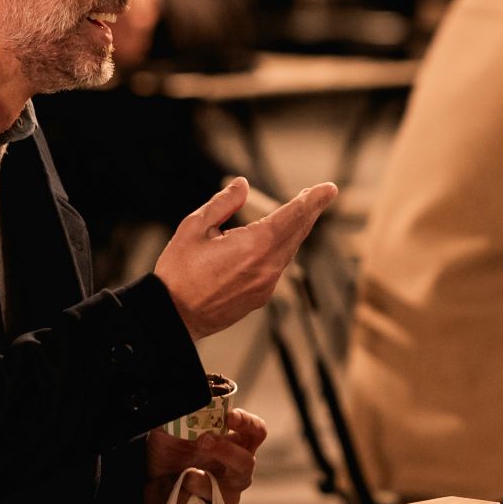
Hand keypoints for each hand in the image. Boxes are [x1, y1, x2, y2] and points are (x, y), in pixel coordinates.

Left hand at [143, 407, 268, 503]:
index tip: (230, 416)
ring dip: (203, 481)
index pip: (255, 432)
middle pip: (247, 462)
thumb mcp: (168, 428)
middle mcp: (234, 470)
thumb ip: (178, 411)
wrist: (147, 484)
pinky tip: (173, 491)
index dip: (247, 423)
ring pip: (225, 492)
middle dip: (226, 451)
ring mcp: (224, 495)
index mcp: (233, 444)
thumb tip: (181, 393)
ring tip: (186, 475)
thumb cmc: (168, 453)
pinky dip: (184, 498)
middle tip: (204, 440)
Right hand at [154, 176, 338, 338]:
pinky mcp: (260, 297)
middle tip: (321, 194)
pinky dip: (282, 248)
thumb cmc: (179, 273)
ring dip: (296, 229)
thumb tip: (242, 185)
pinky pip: (277, 266)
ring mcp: (266, 285)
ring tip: (298, 211)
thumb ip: (224, 203)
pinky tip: (276, 240)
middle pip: (297, 232)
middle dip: (310, 210)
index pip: (293, 216)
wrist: (174, 318)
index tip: (328, 188)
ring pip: (289, 250)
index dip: (313, 199)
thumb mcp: (195, 227)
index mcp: (254, 246)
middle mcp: (268, 267)